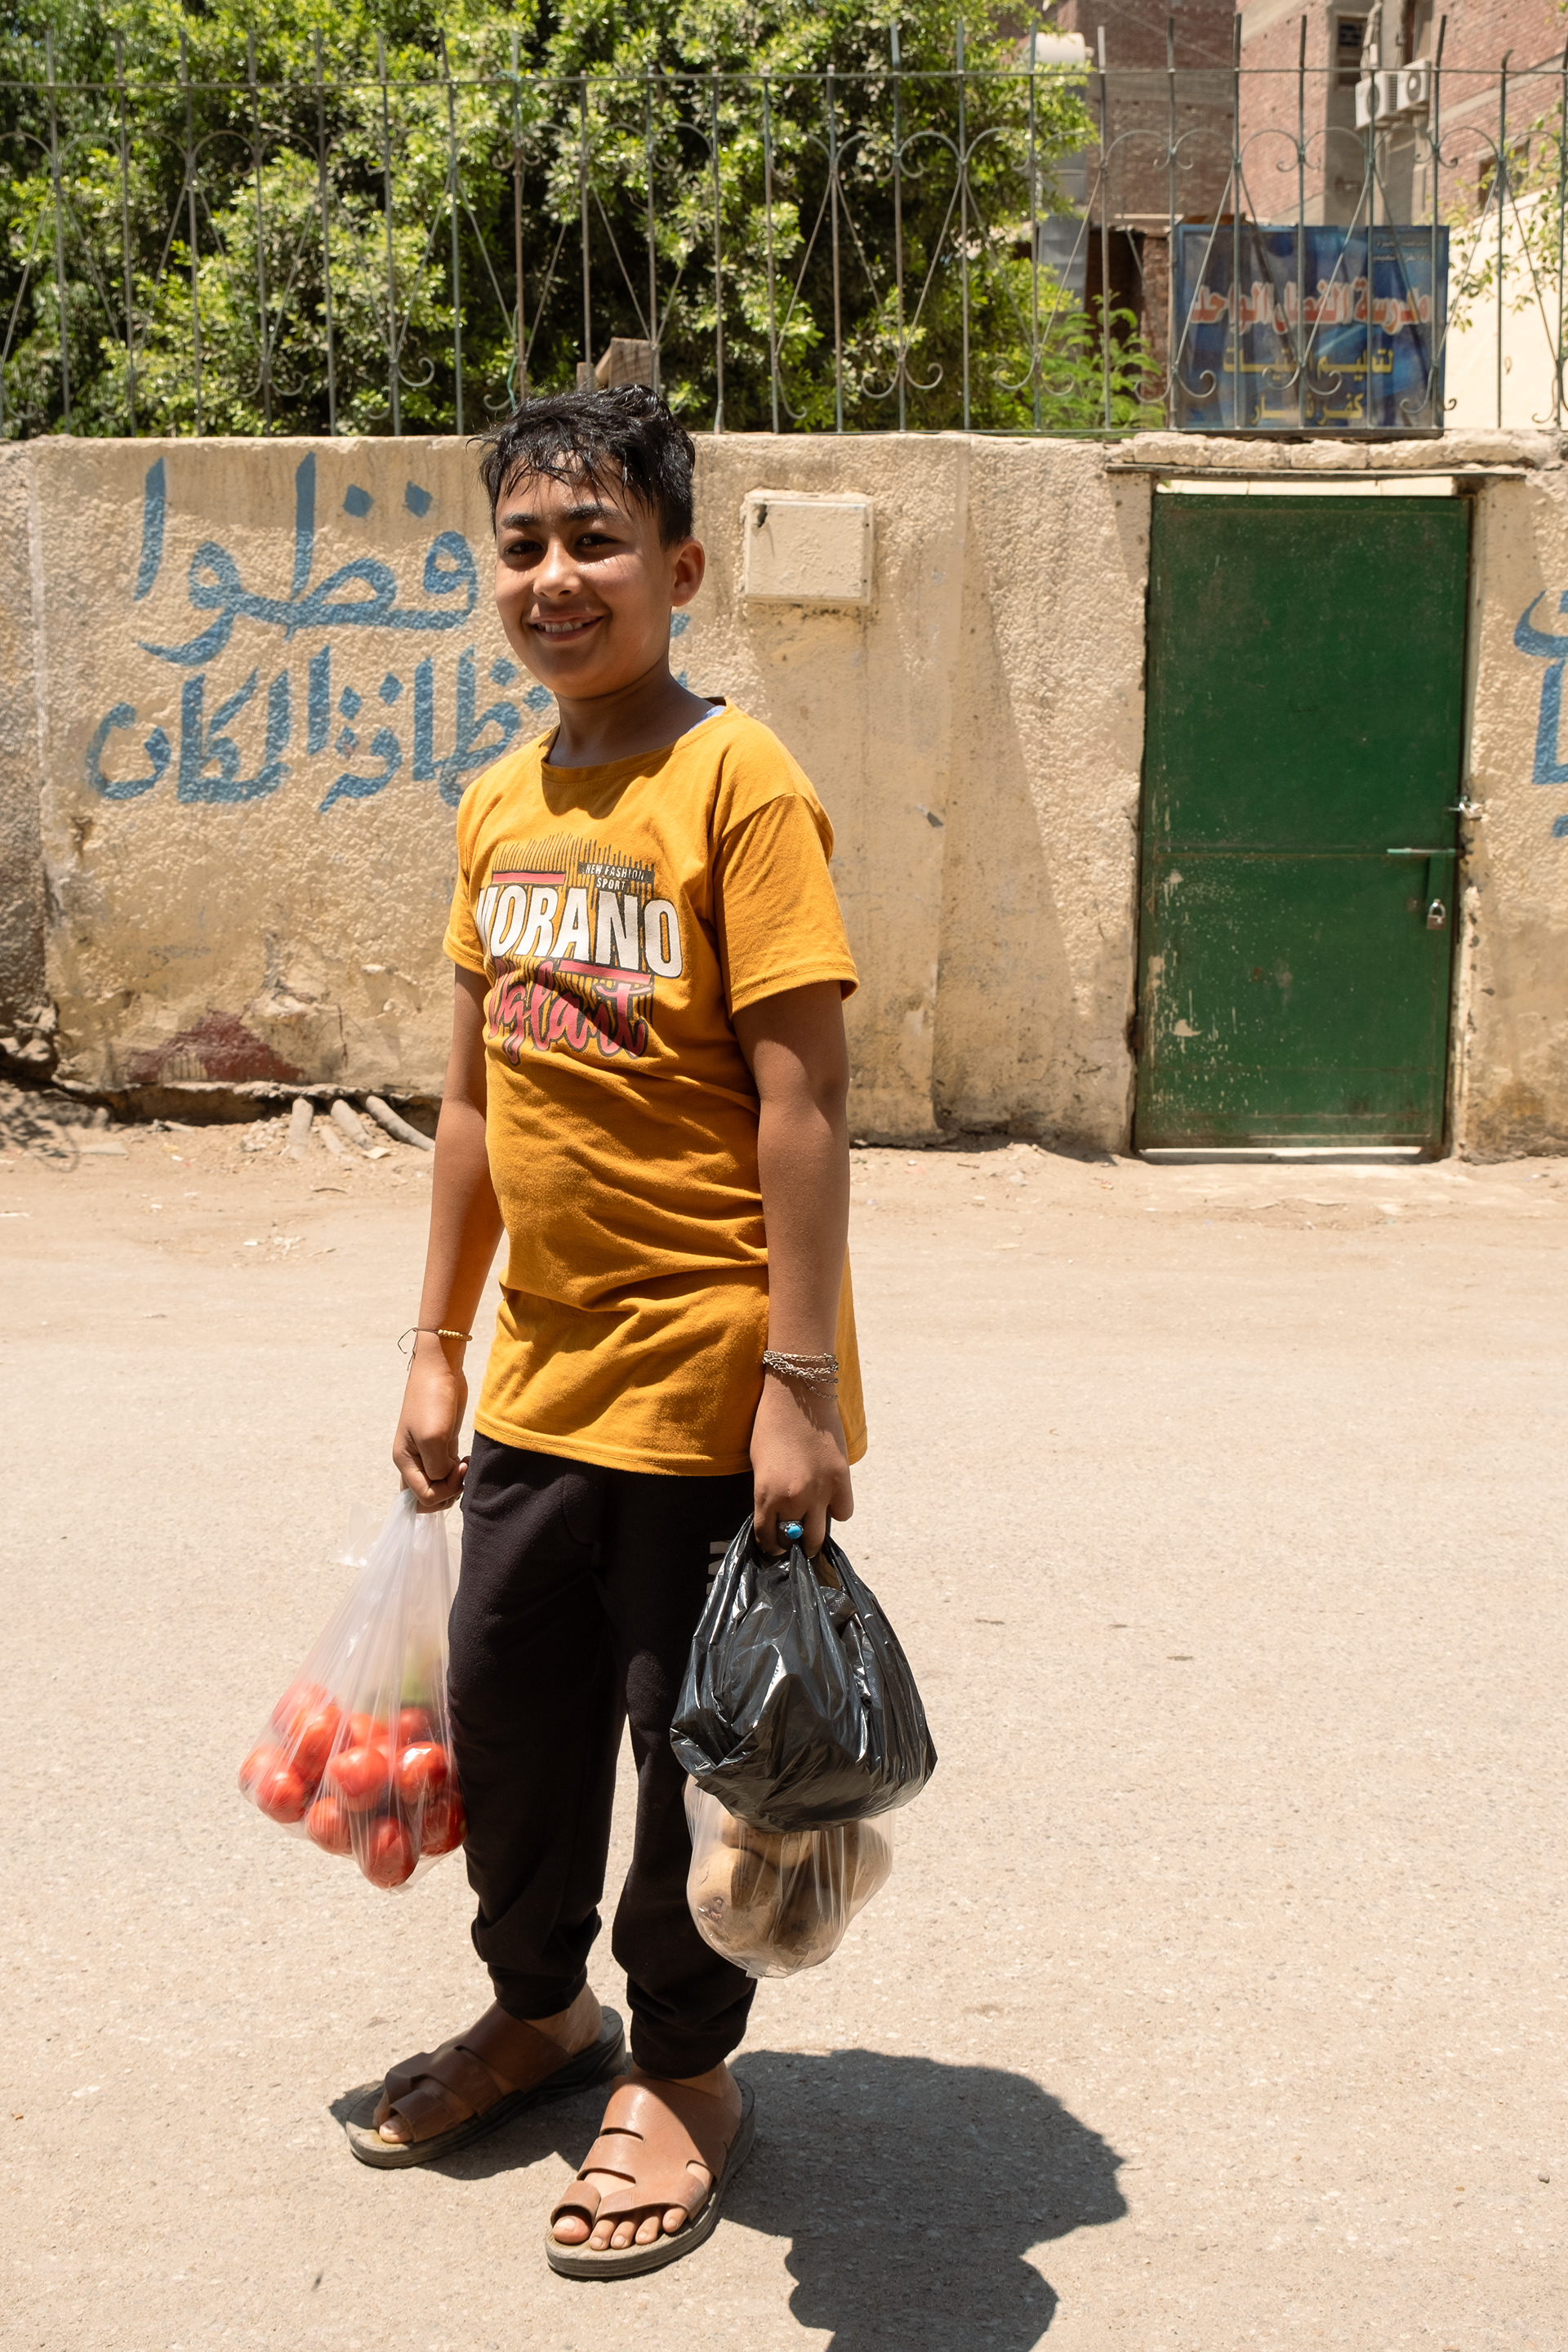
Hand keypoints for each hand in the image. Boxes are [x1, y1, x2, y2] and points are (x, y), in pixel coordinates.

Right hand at [392, 1344, 468, 1512]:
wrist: (440, 1369)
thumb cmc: (432, 1401)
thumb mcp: (433, 1438)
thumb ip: (437, 1467)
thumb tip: (446, 1479)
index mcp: (404, 1461)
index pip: (422, 1498)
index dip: (444, 1491)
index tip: (459, 1469)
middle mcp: (413, 1461)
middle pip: (427, 1497)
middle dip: (448, 1493)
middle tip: (463, 1474)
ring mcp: (427, 1453)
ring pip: (438, 1485)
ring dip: (455, 1484)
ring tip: (466, 1466)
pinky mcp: (442, 1444)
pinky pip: (447, 1471)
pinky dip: (458, 1473)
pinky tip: (466, 1461)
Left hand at [750, 1374, 853, 1555]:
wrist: (798, 1395)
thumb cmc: (769, 1425)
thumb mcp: (758, 1465)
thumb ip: (768, 1494)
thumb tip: (777, 1516)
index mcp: (767, 1494)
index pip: (767, 1536)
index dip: (769, 1545)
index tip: (772, 1546)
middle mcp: (794, 1498)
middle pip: (796, 1540)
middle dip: (792, 1546)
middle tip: (792, 1543)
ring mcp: (821, 1490)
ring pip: (820, 1534)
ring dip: (813, 1535)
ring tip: (810, 1529)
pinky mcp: (842, 1479)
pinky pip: (843, 1512)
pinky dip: (836, 1510)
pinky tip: (829, 1502)